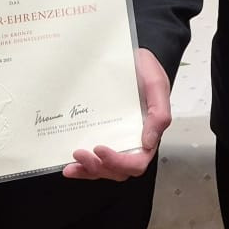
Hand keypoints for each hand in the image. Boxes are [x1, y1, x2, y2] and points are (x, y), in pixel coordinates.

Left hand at [66, 49, 171, 180]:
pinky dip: (82, 167)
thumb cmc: (146, 70)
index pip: (137, 162)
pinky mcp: (102, 134)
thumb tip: (148, 143)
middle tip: (80, 153)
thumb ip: (158, 113)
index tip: (100, 148)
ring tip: (71, 165)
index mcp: (148, 134)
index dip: (119, 162)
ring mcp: (116, 139)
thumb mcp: (156, 85)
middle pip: (118, 170)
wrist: (132, 57)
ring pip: (104, 169)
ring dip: (88, 170)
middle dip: (98, 168)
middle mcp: (132, 141)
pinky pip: (94, 159)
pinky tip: (70, 166)